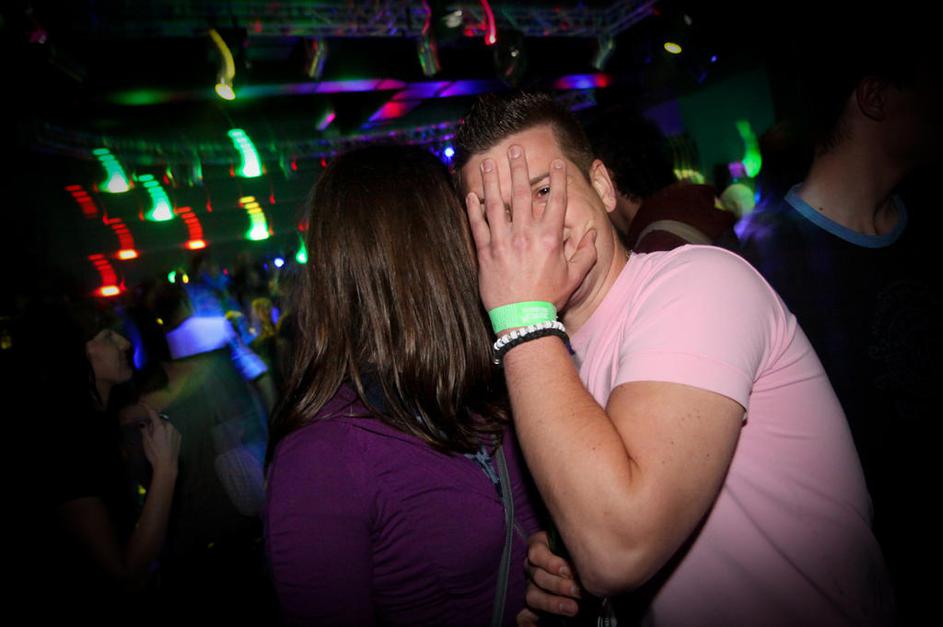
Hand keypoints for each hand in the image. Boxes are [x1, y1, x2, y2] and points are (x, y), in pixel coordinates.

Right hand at [139, 403, 180, 472]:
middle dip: (154, 424)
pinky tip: (164, 443)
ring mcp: (176, 431)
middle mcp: (170, 426)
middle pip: (159, 420)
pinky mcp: (179, 436)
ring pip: (165, 426)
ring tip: (157, 441)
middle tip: (149, 434)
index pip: (153, 413)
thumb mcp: (146, 442)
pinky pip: (171, 431)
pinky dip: (166, 433)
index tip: (143, 403)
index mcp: (160, 427)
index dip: (147, 407)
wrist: (167, 464)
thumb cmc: (155, 454)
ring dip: (161, 429)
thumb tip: (143, 423)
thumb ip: (145, 430)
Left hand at [465, 146, 596, 311]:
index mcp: (550, 238)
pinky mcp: (486, 253)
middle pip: (522, 194)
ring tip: (489, 163)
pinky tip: (471, 194)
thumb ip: (586, 254)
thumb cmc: (549, 298)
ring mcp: (503, 242)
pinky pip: (478, 225)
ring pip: (496, 204)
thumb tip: (592, 235)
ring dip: (492, 181)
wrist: (523, 319)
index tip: (555, 162)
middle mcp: (525, 235)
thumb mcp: (575, 276)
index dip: (557, 179)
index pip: (555, 201)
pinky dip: (474, 209)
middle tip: (515, 149)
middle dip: (519, 168)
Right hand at [520, 531, 580, 621]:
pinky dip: (529, 624)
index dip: (551, 562)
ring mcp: (532, 588)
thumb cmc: (588, 566)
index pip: (535, 551)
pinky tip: (538, 626)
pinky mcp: (533, 608)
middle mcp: (534, 567)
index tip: (570, 572)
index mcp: (542, 548)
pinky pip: (524, 617)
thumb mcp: (583, 557)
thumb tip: (582, 564)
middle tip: (578, 591)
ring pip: (532, 596)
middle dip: (559, 585)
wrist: (595, 586)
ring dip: (552, 603)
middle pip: (536, 575)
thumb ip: (578, 556)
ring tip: (573, 609)